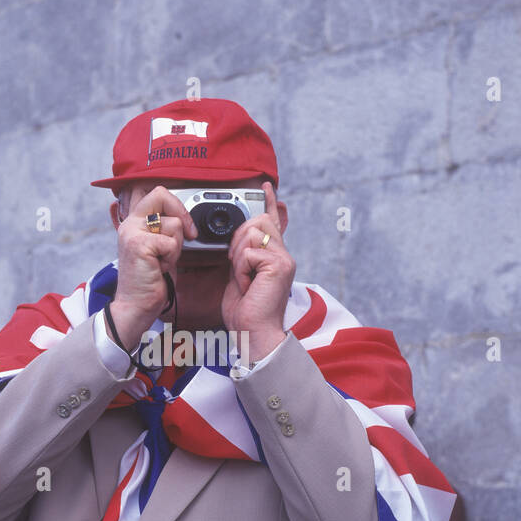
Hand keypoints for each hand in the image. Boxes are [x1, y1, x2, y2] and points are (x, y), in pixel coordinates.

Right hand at [112, 186, 196, 350]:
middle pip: (161, 195)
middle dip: (181, 215)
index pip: (156, 192)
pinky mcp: (139, 245)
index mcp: (134, 221)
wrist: (136, 305)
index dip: (176, 204)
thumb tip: (184, 216)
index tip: (185, 224)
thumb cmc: (149, 279)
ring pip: (173, 223)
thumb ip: (164, 228)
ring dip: (176, 246)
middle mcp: (130, 223)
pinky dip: (172, 258)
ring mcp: (132, 232)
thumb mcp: (158, 247)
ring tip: (163, 259)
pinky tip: (160, 267)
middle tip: (186, 235)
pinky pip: (171, 242)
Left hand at [221, 181, 293, 360]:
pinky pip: (249, 252)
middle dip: (239, 239)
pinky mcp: (279, 264)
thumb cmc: (247, 313)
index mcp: (274, 257)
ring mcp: (283, 258)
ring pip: (252, 233)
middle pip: (258, 221)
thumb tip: (238, 244)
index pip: (272, 222)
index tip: (265, 186)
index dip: (268, 202)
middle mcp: (283, 254)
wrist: (255, 334)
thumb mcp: (240, 278)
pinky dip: (241, 269)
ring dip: (238, 257)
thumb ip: (242, 258)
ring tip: (244, 279)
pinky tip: (247, 284)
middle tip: (237, 266)